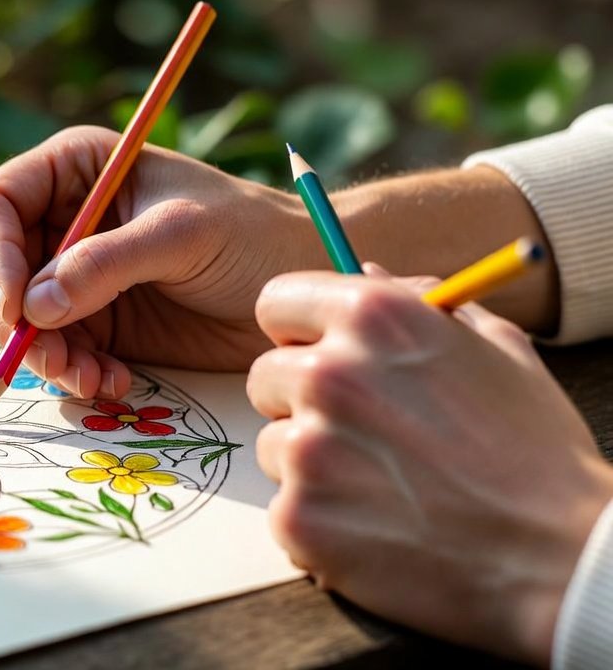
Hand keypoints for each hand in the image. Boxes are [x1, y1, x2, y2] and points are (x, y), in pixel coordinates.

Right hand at [0, 126, 317, 397]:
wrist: (299, 281)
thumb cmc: (252, 233)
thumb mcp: (180, 236)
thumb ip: (106, 264)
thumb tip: (33, 307)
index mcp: (75, 170)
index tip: (19, 305)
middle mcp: (65, 219)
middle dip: (16, 319)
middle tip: (52, 357)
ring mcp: (76, 274)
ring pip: (21, 320)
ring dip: (45, 356)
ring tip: (91, 378)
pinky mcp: (96, 322)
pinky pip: (57, 352)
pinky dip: (74, 373)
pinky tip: (113, 381)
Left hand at [246, 266, 612, 664]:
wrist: (562, 558)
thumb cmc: (536, 452)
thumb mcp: (497, 350)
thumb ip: (421, 301)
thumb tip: (369, 268)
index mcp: (372, 318)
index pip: (277, 303)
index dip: (298, 333)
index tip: (317, 355)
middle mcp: (329, 374)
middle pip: (265, 377)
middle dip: (301, 402)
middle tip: (362, 434)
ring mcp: (309, 450)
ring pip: (273, 446)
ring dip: (312, 466)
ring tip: (383, 486)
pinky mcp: (299, 517)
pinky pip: (284, 508)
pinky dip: (319, 522)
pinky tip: (376, 528)